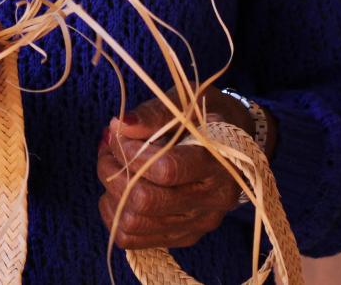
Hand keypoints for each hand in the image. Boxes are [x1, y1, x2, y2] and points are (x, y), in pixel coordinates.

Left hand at [96, 89, 254, 250]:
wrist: (230, 145)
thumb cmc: (204, 117)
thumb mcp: (186, 102)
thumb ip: (154, 113)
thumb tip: (120, 126)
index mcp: (220, 164)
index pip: (166, 170)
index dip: (131, 152)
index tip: (119, 132)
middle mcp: (212, 201)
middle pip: (146, 201)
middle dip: (115, 171)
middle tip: (109, 147)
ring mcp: (197, 224)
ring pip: (134, 223)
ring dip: (111, 192)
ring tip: (111, 164)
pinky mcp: (182, 237)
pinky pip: (132, 239)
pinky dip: (113, 214)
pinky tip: (117, 189)